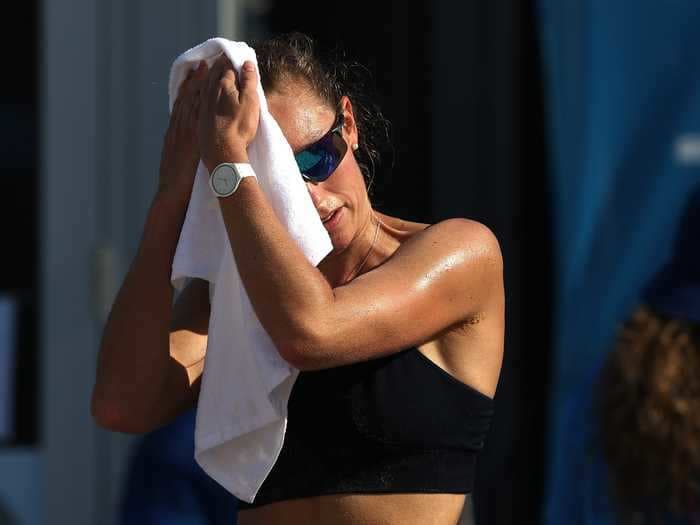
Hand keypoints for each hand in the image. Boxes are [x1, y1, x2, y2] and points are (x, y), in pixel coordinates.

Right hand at [157, 61, 207, 203]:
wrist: (172, 194)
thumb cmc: (177, 181)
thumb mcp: (177, 159)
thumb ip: (183, 146)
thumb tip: (191, 140)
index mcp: (174, 133)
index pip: (181, 105)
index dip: (188, 88)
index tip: (195, 73)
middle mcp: (177, 130)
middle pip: (185, 100)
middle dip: (194, 81)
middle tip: (203, 63)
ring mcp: (182, 135)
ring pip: (189, 105)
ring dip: (198, 86)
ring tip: (206, 70)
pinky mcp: (189, 142)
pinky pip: (195, 119)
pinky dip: (200, 104)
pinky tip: (207, 93)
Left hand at [198, 54, 259, 171]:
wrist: (221, 151)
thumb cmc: (239, 128)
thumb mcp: (250, 103)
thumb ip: (249, 82)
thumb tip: (247, 63)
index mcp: (223, 85)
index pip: (226, 67)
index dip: (229, 60)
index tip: (232, 56)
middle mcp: (209, 91)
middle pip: (211, 73)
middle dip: (216, 65)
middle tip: (219, 58)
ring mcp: (201, 104)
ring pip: (200, 84)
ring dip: (202, 74)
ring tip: (204, 67)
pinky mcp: (197, 117)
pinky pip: (193, 96)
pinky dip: (193, 89)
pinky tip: (193, 90)